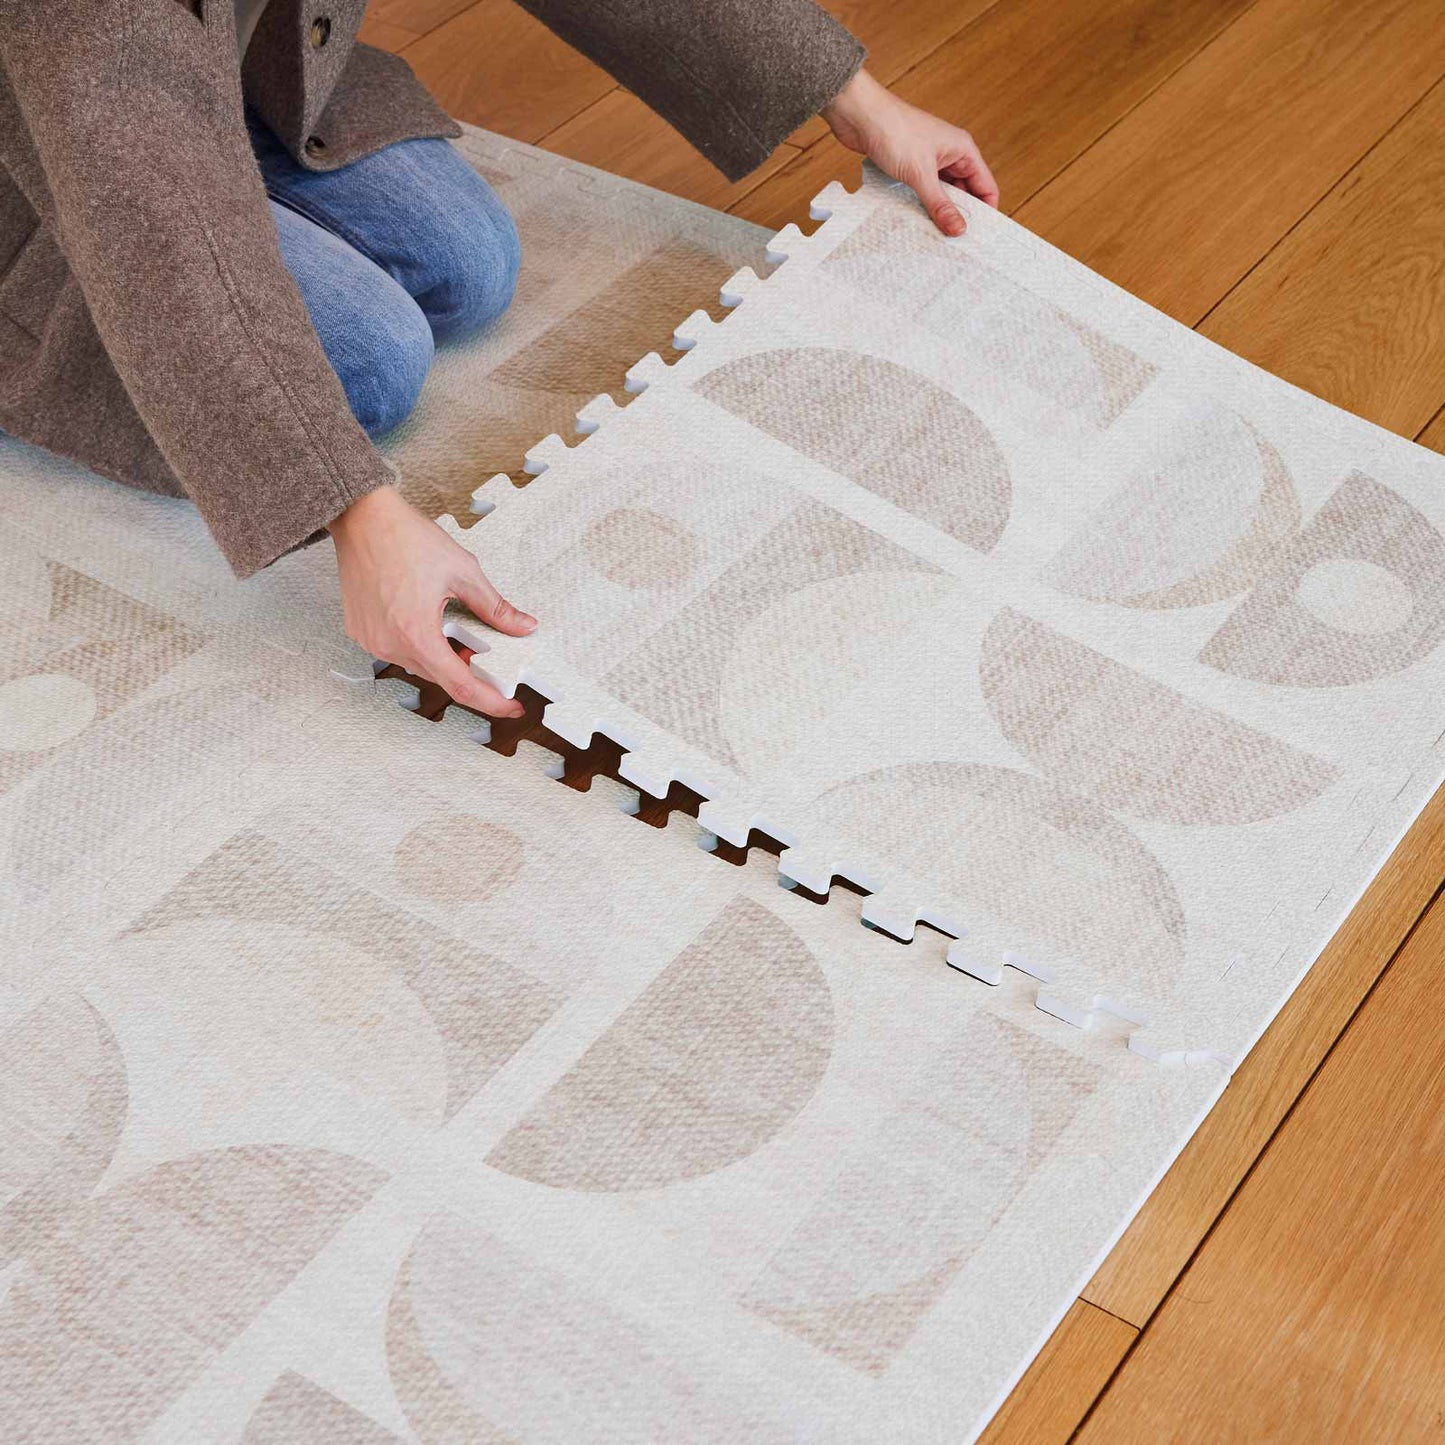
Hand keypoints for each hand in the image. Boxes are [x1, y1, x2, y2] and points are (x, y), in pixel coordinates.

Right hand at [329, 485, 533, 717]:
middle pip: (440, 677)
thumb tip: (522, 626)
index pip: (461, 686)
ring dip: (443, 657)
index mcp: (417, 634)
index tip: (510, 707)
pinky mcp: (361, 631)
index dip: (491, 701)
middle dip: (469, 672)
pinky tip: (431, 624)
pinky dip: (420, 645)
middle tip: (490, 656)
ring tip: (459, 633)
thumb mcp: (464, 572)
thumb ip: (496, 608)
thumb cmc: (404, 537)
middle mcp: (389, 644)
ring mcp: (371, 639)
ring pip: (419, 664)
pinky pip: (397, 650)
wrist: (362, 517)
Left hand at [822, 68, 997, 236]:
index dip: (986, 211)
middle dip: (960, 216)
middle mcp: (949, 154)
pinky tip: (917, 222)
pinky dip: (922, 206)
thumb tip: (958, 228)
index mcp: (962, 149)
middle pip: (964, 193)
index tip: (979, 236)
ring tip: (936, 237)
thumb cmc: (893, 131)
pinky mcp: (910, 166)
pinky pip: (923, 191)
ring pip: (942, 194)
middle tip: (955, 244)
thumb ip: (939, 204)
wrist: (859, 115)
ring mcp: (929, 161)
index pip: (985, 186)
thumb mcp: (920, 173)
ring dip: (939, 212)